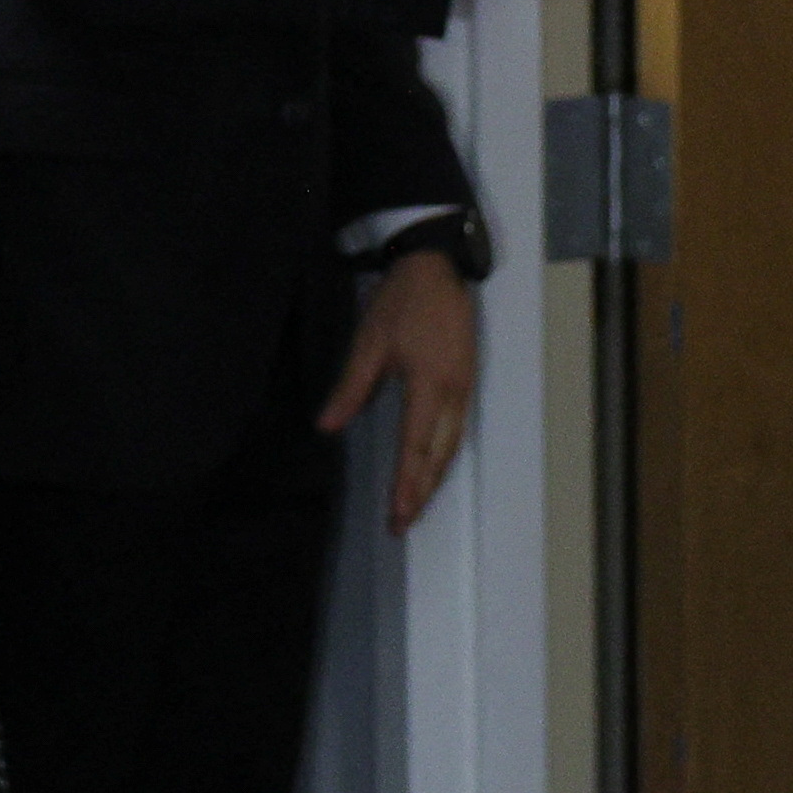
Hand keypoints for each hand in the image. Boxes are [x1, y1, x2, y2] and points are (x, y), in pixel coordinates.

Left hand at [319, 248, 478, 533]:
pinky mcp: (466, 381)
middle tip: (403, 523)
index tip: (397, 515)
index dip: (406, 485)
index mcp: (430, 387)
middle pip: (440, 456)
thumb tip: (327, 427)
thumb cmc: (400, 303)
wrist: (436, 268)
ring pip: (451, 446)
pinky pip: (457, 430)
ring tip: (415, 505)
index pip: (416, 448)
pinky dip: (442, 455)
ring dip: (433, 477)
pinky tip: (431, 467)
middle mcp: (454, 395)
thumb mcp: (369, 343)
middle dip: (422, 492)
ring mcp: (465, 389)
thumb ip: (351, 388)